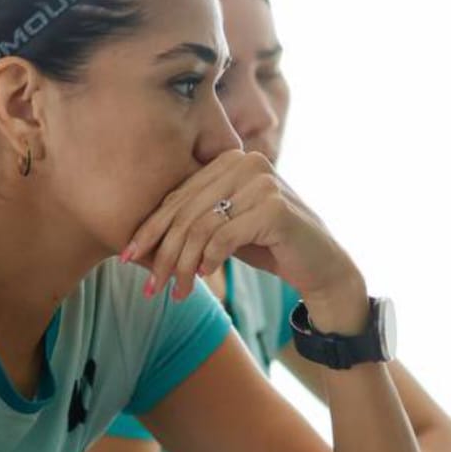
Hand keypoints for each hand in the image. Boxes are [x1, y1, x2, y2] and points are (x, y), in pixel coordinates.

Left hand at [122, 150, 366, 332]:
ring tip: (176, 292)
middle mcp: (245, 162)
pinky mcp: (274, 208)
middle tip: (150, 287)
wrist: (322, 266)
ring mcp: (262, 182)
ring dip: (183, 266)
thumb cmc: (269, 246)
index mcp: (229, 159)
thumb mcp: (225, 228)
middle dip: (163, 254)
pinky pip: (224, 238)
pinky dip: (209, 260)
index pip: (178, 196)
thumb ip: (193, 222)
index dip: (150, 229)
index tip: (127, 257)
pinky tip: (205, 277)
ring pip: (201, 228)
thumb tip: (140, 240)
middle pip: (186, 212)